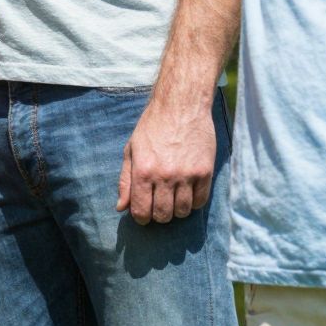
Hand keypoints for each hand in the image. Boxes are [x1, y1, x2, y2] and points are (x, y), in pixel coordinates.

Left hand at [119, 95, 215, 223]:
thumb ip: (125, 181)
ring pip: (182, 211)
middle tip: (158, 206)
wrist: (181, 106)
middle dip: (158, 216)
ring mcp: (187, 175)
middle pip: (163, 215)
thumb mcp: (131, 150)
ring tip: (172, 199)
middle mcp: (165, 176)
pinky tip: (187, 194)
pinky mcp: (205, 172)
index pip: (141, 211)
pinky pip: (200, 201)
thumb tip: (121, 207)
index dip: (141, 218)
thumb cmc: (151, 127)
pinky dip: (193, 203)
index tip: (143, 215)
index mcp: (143, 171)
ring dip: (176, 210)